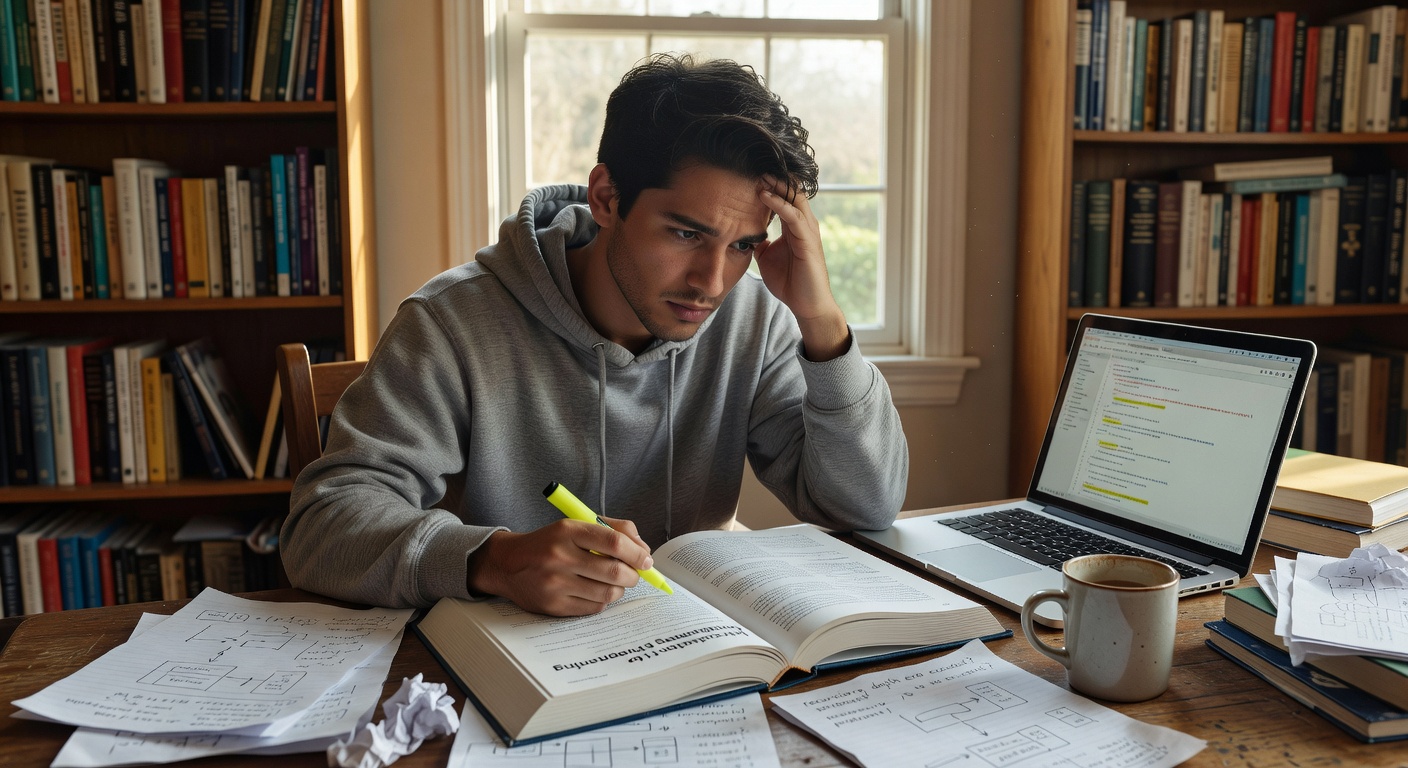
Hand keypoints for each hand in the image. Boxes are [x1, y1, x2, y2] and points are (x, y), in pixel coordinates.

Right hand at [467, 517, 653, 615]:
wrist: (508, 564)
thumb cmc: (550, 543)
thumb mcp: (575, 525)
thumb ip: (612, 529)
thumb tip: (643, 548)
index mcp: (567, 531)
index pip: (613, 541)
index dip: (637, 552)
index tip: (646, 559)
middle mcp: (560, 556)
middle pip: (615, 571)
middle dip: (633, 575)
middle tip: (634, 573)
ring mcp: (556, 583)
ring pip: (608, 592)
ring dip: (620, 589)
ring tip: (614, 582)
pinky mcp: (554, 606)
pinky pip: (594, 607)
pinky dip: (603, 600)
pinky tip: (595, 591)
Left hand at [755, 176, 849, 360]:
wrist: (806, 305)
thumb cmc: (789, 282)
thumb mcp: (766, 257)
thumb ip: (759, 241)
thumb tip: (744, 233)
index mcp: (794, 225)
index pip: (783, 195)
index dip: (768, 183)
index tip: (747, 172)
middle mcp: (804, 223)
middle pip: (790, 190)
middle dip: (772, 177)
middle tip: (751, 164)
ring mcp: (808, 230)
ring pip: (794, 197)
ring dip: (775, 184)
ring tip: (756, 173)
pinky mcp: (808, 241)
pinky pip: (793, 216)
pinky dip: (778, 203)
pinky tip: (763, 195)